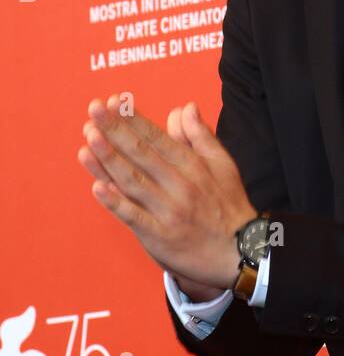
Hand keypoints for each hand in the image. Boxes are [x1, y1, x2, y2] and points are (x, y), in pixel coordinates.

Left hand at [78, 96, 255, 289]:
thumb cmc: (229, 206)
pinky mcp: (159, 237)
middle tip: (95, 109)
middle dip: (116, 130)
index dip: (135, 119)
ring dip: (110, 159)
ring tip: (89, 137)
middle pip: (142, 154)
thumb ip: (200, 136)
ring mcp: (168, 212)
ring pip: (134, 181)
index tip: (115, 102)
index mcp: (193, 166)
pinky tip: (98, 186)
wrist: (241, 254)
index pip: (158, 137)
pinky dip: (116, 203)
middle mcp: (180, 186)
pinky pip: (134, 217)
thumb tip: (184, 108)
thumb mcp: (223, 165)